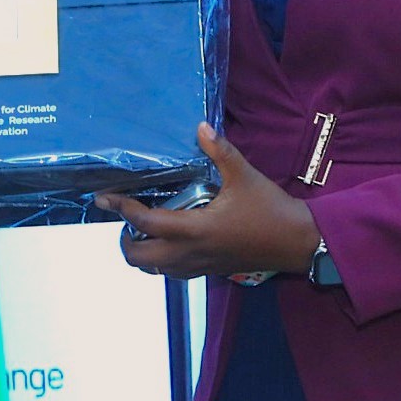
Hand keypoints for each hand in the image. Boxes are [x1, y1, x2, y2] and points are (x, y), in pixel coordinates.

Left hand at [97, 124, 318, 280]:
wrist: (297, 243)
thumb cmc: (269, 209)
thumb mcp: (244, 175)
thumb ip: (220, 151)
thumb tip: (201, 127)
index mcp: (194, 229)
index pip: (145, 222)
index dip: (122, 209)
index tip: (104, 198)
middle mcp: (190, 253)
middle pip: (139, 258)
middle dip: (125, 240)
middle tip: (127, 217)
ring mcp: (198, 266)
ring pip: (154, 270)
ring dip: (142, 252)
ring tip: (144, 229)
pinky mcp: (208, 272)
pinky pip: (172, 273)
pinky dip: (160, 260)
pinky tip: (169, 240)